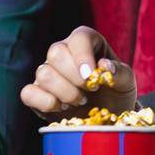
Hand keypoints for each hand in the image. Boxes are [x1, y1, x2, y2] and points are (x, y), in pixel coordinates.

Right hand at [20, 26, 138, 119]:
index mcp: (86, 43)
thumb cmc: (116, 92)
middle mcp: (63, 53)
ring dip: (65, 92)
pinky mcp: (36, 93)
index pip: (79, 37)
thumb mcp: (126, 82)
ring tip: (80, 100)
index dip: (83, 56)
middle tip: (90, 89)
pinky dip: (46, 102)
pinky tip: (62, 108)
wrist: (107, 116)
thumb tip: (104, 66)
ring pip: (43, 73)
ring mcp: (47, 72)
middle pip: (56, 53)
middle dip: (74, 77)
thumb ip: (120, 72)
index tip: (92, 76)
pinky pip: (28, 93)